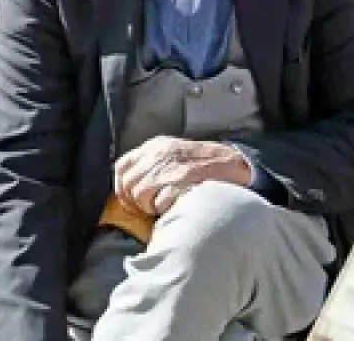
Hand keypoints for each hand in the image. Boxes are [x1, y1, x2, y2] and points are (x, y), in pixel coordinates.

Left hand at [113, 137, 251, 216]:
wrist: (232, 164)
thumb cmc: (202, 164)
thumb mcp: (172, 154)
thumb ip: (150, 164)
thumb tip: (129, 187)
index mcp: (155, 146)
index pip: (122, 166)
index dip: (121, 186)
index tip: (129, 199)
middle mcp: (158, 154)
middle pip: (129, 184)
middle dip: (136, 200)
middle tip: (151, 205)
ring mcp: (169, 166)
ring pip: (141, 195)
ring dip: (151, 206)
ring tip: (165, 204)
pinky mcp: (180, 180)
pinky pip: (159, 202)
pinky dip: (165, 207)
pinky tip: (176, 203)